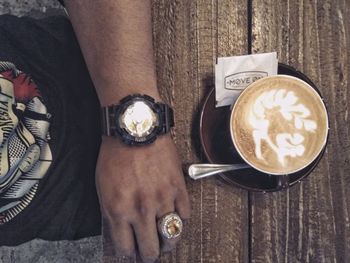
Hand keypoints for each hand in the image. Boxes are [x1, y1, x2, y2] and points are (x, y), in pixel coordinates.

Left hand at [96, 135, 190, 262]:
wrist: (135, 130)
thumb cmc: (116, 155)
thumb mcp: (102, 187)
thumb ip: (111, 213)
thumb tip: (120, 233)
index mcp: (118, 210)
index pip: (126, 248)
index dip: (130, 254)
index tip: (133, 253)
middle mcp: (141, 209)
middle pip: (151, 248)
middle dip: (150, 255)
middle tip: (151, 253)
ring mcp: (162, 199)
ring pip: (172, 235)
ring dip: (169, 242)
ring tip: (167, 240)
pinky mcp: (177, 187)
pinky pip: (184, 214)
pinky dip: (180, 218)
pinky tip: (175, 214)